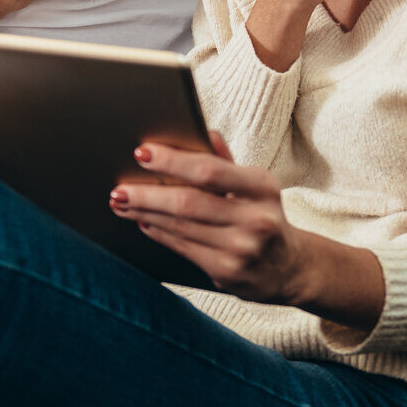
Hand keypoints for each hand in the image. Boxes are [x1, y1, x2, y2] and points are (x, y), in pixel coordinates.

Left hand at [109, 132, 308, 304]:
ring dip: (145, 213)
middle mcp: (255, 220)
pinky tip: (143, 221)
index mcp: (263, 188)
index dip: (173, 161)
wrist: (289, 267)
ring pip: (181, 227)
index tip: (141, 152)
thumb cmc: (264, 215)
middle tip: (118, 188)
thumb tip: (204, 132)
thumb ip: (226, 161)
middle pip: (189, 203)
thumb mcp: (256, 185)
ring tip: (121, 203)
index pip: (210, 171)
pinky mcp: (228, 273)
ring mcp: (242, 250)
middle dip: (147, 194)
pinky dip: (158, 233)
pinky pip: (183, 248)